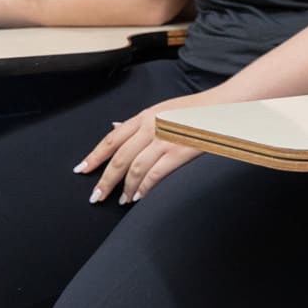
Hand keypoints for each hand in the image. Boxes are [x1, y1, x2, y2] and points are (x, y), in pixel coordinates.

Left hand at [75, 100, 201, 203]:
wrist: (225, 107)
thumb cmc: (196, 110)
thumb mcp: (163, 109)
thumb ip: (139, 121)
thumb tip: (114, 126)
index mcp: (145, 116)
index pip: (112, 139)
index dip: (94, 156)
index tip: (81, 170)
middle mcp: (151, 127)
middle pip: (119, 158)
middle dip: (105, 180)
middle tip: (96, 196)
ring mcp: (165, 140)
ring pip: (135, 169)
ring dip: (126, 188)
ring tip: (121, 200)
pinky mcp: (179, 152)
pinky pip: (155, 174)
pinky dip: (145, 188)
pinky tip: (140, 196)